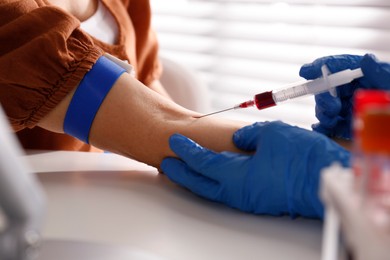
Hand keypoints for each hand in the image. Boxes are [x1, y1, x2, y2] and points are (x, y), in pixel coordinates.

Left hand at [161, 121, 350, 218]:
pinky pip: (224, 193)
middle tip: (164, 161)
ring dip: (193, 180)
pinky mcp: (256, 201)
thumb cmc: (302, 157)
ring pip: (210, 190)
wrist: (327, 182)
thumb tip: (236, 139)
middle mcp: (235, 191)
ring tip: (180, 171)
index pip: (202, 161)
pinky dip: (210, 184)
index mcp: (235, 175)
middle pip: (199, 182)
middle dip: (180, 171)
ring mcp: (245, 199)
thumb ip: (247, 135)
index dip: (186, 149)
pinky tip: (210, 178)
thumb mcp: (272, 134)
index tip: (174, 138)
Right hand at [299, 53, 389, 138]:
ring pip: (325, 107)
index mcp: (364, 76)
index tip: (306, 72)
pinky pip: (328, 124)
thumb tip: (365, 59)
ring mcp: (349, 108)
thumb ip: (380, 73)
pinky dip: (323, 127)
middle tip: (332, 108)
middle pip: (327, 88)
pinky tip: (323, 129)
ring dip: (324, 113)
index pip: (338, 66)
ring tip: (333, 120)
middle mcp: (354, 90)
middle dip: (323, 97)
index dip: (320, 67)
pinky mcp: (347, 125)